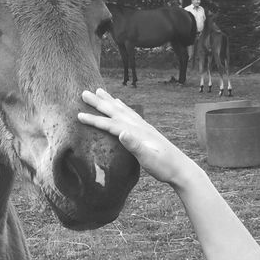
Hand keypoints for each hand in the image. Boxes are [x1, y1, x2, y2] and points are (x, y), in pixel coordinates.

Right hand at [77, 87, 193, 186]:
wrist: (181, 168)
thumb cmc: (164, 167)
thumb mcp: (148, 159)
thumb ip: (135, 146)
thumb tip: (122, 133)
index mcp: (137, 132)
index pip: (111, 124)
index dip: (94, 120)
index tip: (79, 115)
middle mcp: (140, 126)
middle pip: (115, 111)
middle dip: (98, 102)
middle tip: (83, 92)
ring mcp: (143, 127)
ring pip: (122, 109)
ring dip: (109, 100)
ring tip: (99, 91)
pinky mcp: (146, 130)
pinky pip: (129, 114)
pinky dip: (121, 106)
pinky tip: (119, 104)